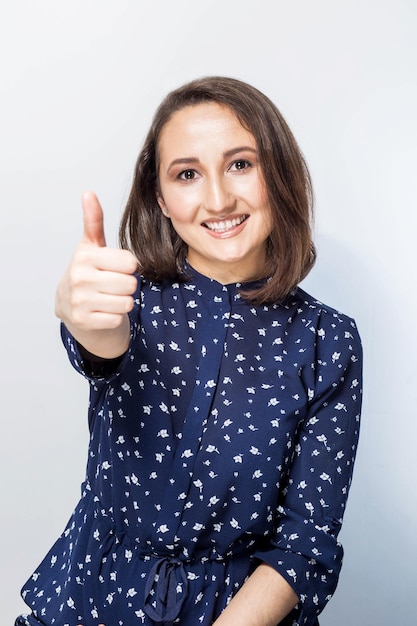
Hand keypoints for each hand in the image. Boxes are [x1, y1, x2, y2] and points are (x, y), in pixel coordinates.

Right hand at [55, 191, 137, 356]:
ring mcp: (80, 302)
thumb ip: (94, 221)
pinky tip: (104, 310)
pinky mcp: (85, 321)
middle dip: (127, 286)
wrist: (70, 306)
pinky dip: (115, 317)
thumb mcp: (91, 246)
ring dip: (123, 302)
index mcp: (86, 257)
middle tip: (113, 284)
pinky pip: (118, 319)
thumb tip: (88, 193)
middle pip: (130, 284)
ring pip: (126, 303)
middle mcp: (80, 278)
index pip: (130, 263)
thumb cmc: (87, 272)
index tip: (117, 267)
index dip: (129, 267)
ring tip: (109, 297)